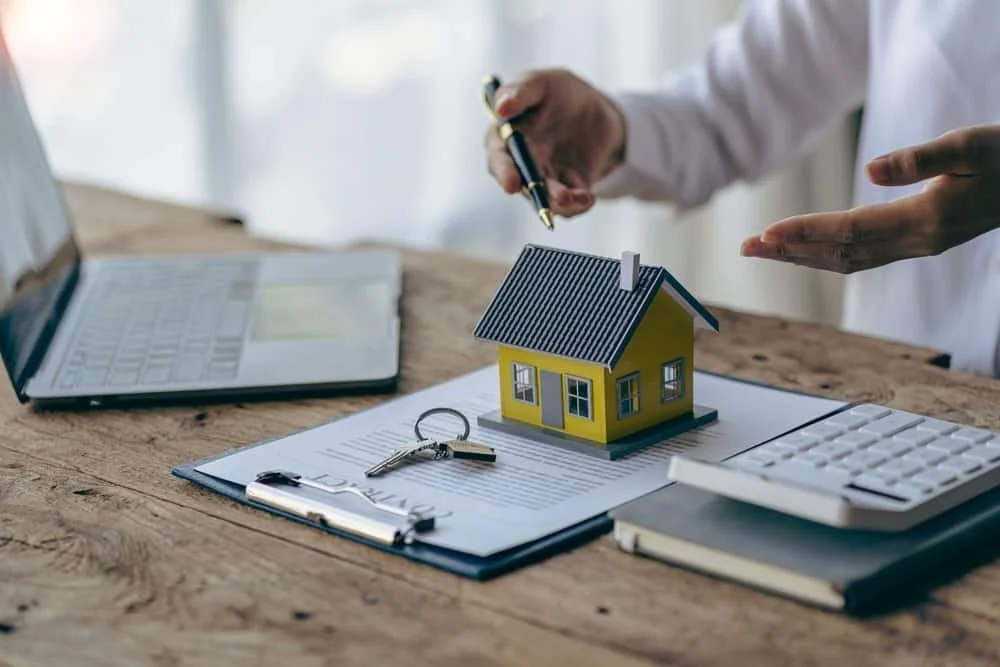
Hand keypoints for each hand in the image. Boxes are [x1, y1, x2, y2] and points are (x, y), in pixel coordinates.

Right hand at [484, 68, 625, 217]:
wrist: (597, 110)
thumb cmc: (560, 92)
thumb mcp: (542, 83)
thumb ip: (521, 92)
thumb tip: (501, 108)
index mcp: (506, 138)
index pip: (498, 158)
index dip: (503, 172)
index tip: (511, 184)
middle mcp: (521, 164)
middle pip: (522, 186)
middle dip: (537, 195)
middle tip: (558, 197)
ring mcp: (544, 179)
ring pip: (546, 200)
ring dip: (561, 203)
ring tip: (581, 197)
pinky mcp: (566, 190)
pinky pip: (569, 205)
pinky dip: (579, 204)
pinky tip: (589, 197)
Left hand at [741, 125, 999, 272]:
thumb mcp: (970, 146)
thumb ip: (919, 159)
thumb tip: (870, 170)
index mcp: (926, 220)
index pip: (851, 231)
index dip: (806, 233)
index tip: (767, 233)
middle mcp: (918, 241)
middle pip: (840, 252)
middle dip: (791, 250)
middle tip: (746, 248)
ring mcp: (919, 246)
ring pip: (849, 259)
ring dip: (803, 255)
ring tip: (765, 250)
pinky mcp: (920, 241)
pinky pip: (863, 256)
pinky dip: (828, 254)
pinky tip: (808, 251)